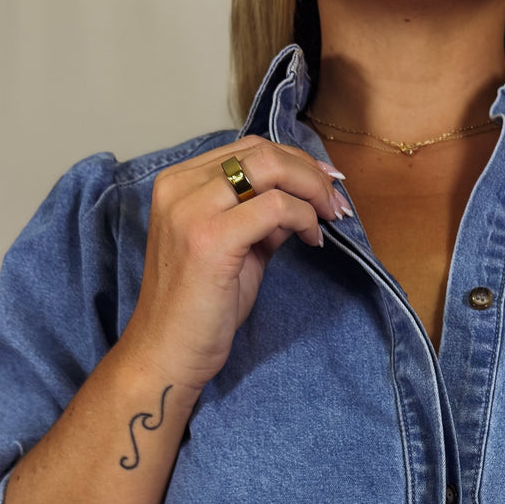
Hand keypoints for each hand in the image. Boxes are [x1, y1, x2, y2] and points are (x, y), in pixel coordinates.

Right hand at [121, 137, 350, 391]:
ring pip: (271, 170)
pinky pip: (276, 208)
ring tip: (331, 216)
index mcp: (179, 183)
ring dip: (312, 190)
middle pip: (262, 152)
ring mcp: (192, 210)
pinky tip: (313, 239)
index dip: (294, 160)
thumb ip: (262, 218)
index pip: (248, 150)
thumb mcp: (236, 249)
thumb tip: (303, 199)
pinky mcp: (211, 238)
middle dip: (310, 172)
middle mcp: (180, 187)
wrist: (168, 353)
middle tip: (336, 201)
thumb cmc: (199, 309)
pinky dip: (304, 218)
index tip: (325, 182)